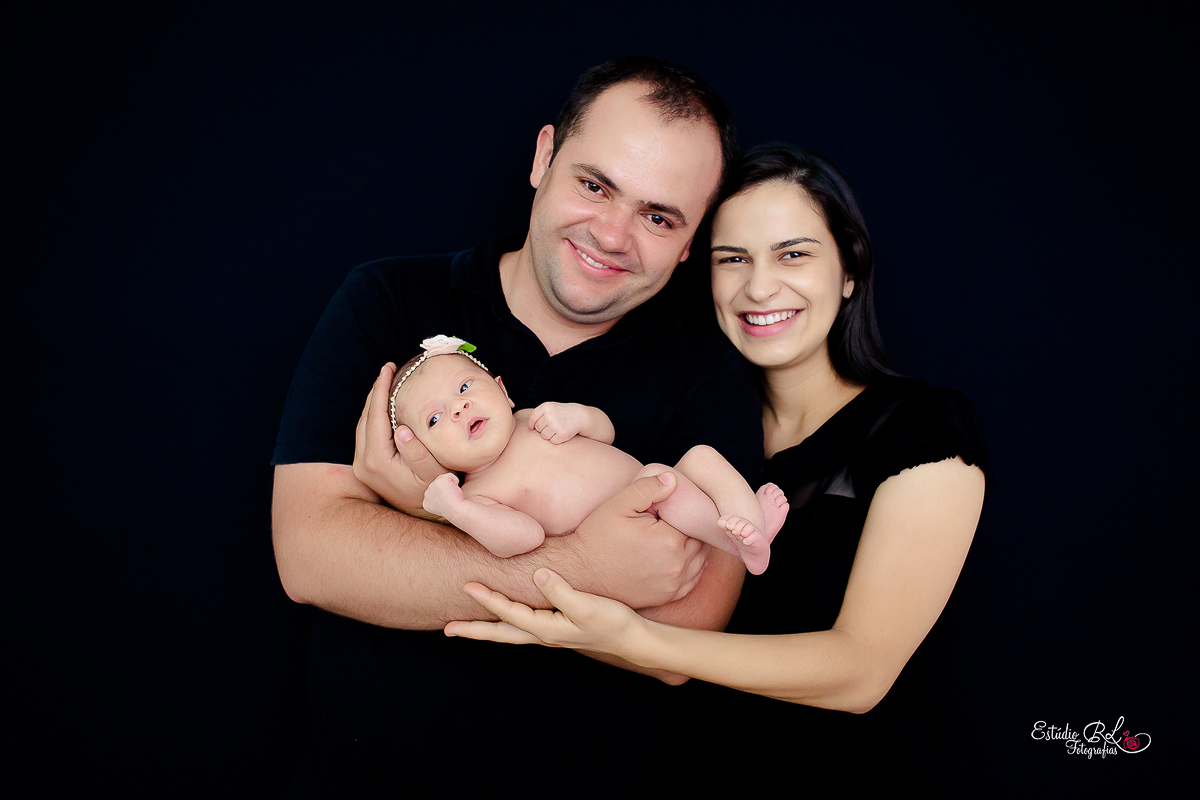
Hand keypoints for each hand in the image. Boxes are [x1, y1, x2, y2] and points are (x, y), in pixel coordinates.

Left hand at [353, 363, 449, 517]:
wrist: (423, 517)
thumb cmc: (433, 493)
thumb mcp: (433, 474)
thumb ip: (418, 453)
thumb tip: (401, 429)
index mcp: (377, 460)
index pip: (375, 416)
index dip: (381, 390)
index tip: (388, 369)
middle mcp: (364, 462)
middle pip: (366, 417)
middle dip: (376, 391)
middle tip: (388, 369)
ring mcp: (362, 466)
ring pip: (364, 425)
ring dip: (374, 403)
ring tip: (387, 383)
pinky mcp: (365, 468)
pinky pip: (366, 434)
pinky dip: (374, 416)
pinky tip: (386, 407)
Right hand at [422, 472, 463, 519]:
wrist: (456, 510)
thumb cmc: (454, 510)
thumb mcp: (443, 506)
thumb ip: (439, 499)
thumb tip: (442, 491)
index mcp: (426, 503)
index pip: (436, 493)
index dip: (445, 496)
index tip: (448, 503)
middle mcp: (427, 493)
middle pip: (439, 485)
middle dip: (447, 490)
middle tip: (451, 499)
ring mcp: (431, 486)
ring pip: (444, 479)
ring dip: (450, 486)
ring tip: (452, 495)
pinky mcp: (439, 480)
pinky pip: (450, 476)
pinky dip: (455, 481)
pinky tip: (454, 490)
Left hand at [445, 569, 643, 656]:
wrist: (632, 639)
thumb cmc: (612, 622)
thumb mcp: (586, 605)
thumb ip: (560, 591)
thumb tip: (538, 574)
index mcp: (546, 629)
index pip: (509, 613)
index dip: (487, 599)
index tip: (467, 586)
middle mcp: (543, 634)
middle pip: (500, 633)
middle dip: (474, 630)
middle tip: (447, 629)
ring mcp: (549, 633)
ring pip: (509, 631)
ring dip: (486, 628)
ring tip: (465, 625)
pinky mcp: (557, 628)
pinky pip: (522, 626)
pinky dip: (506, 622)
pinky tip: (505, 617)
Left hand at [528, 402, 587, 443]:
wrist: (580, 416)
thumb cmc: (562, 413)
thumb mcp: (550, 408)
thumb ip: (538, 414)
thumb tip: (528, 428)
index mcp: (546, 407)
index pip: (532, 419)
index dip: (531, 425)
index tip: (532, 428)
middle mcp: (550, 415)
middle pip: (538, 429)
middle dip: (544, 429)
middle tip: (553, 425)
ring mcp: (556, 425)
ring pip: (544, 436)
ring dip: (550, 435)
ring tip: (557, 429)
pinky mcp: (562, 434)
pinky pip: (553, 441)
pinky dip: (557, 439)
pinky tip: (562, 433)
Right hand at [566, 473, 706, 607]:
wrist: (579, 572)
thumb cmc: (597, 537)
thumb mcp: (618, 504)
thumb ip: (648, 488)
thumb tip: (673, 480)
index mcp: (669, 540)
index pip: (692, 519)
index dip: (682, 511)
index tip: (668, 508)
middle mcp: (676, 565)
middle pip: (699, 539)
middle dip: (690, 528)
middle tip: (673, 520)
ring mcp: (673, 584)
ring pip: (700, 560)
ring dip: (694, 547)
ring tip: (676, 535)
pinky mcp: (666, 597)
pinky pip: (692, 580)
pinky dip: (692, 567)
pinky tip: (679, 557)